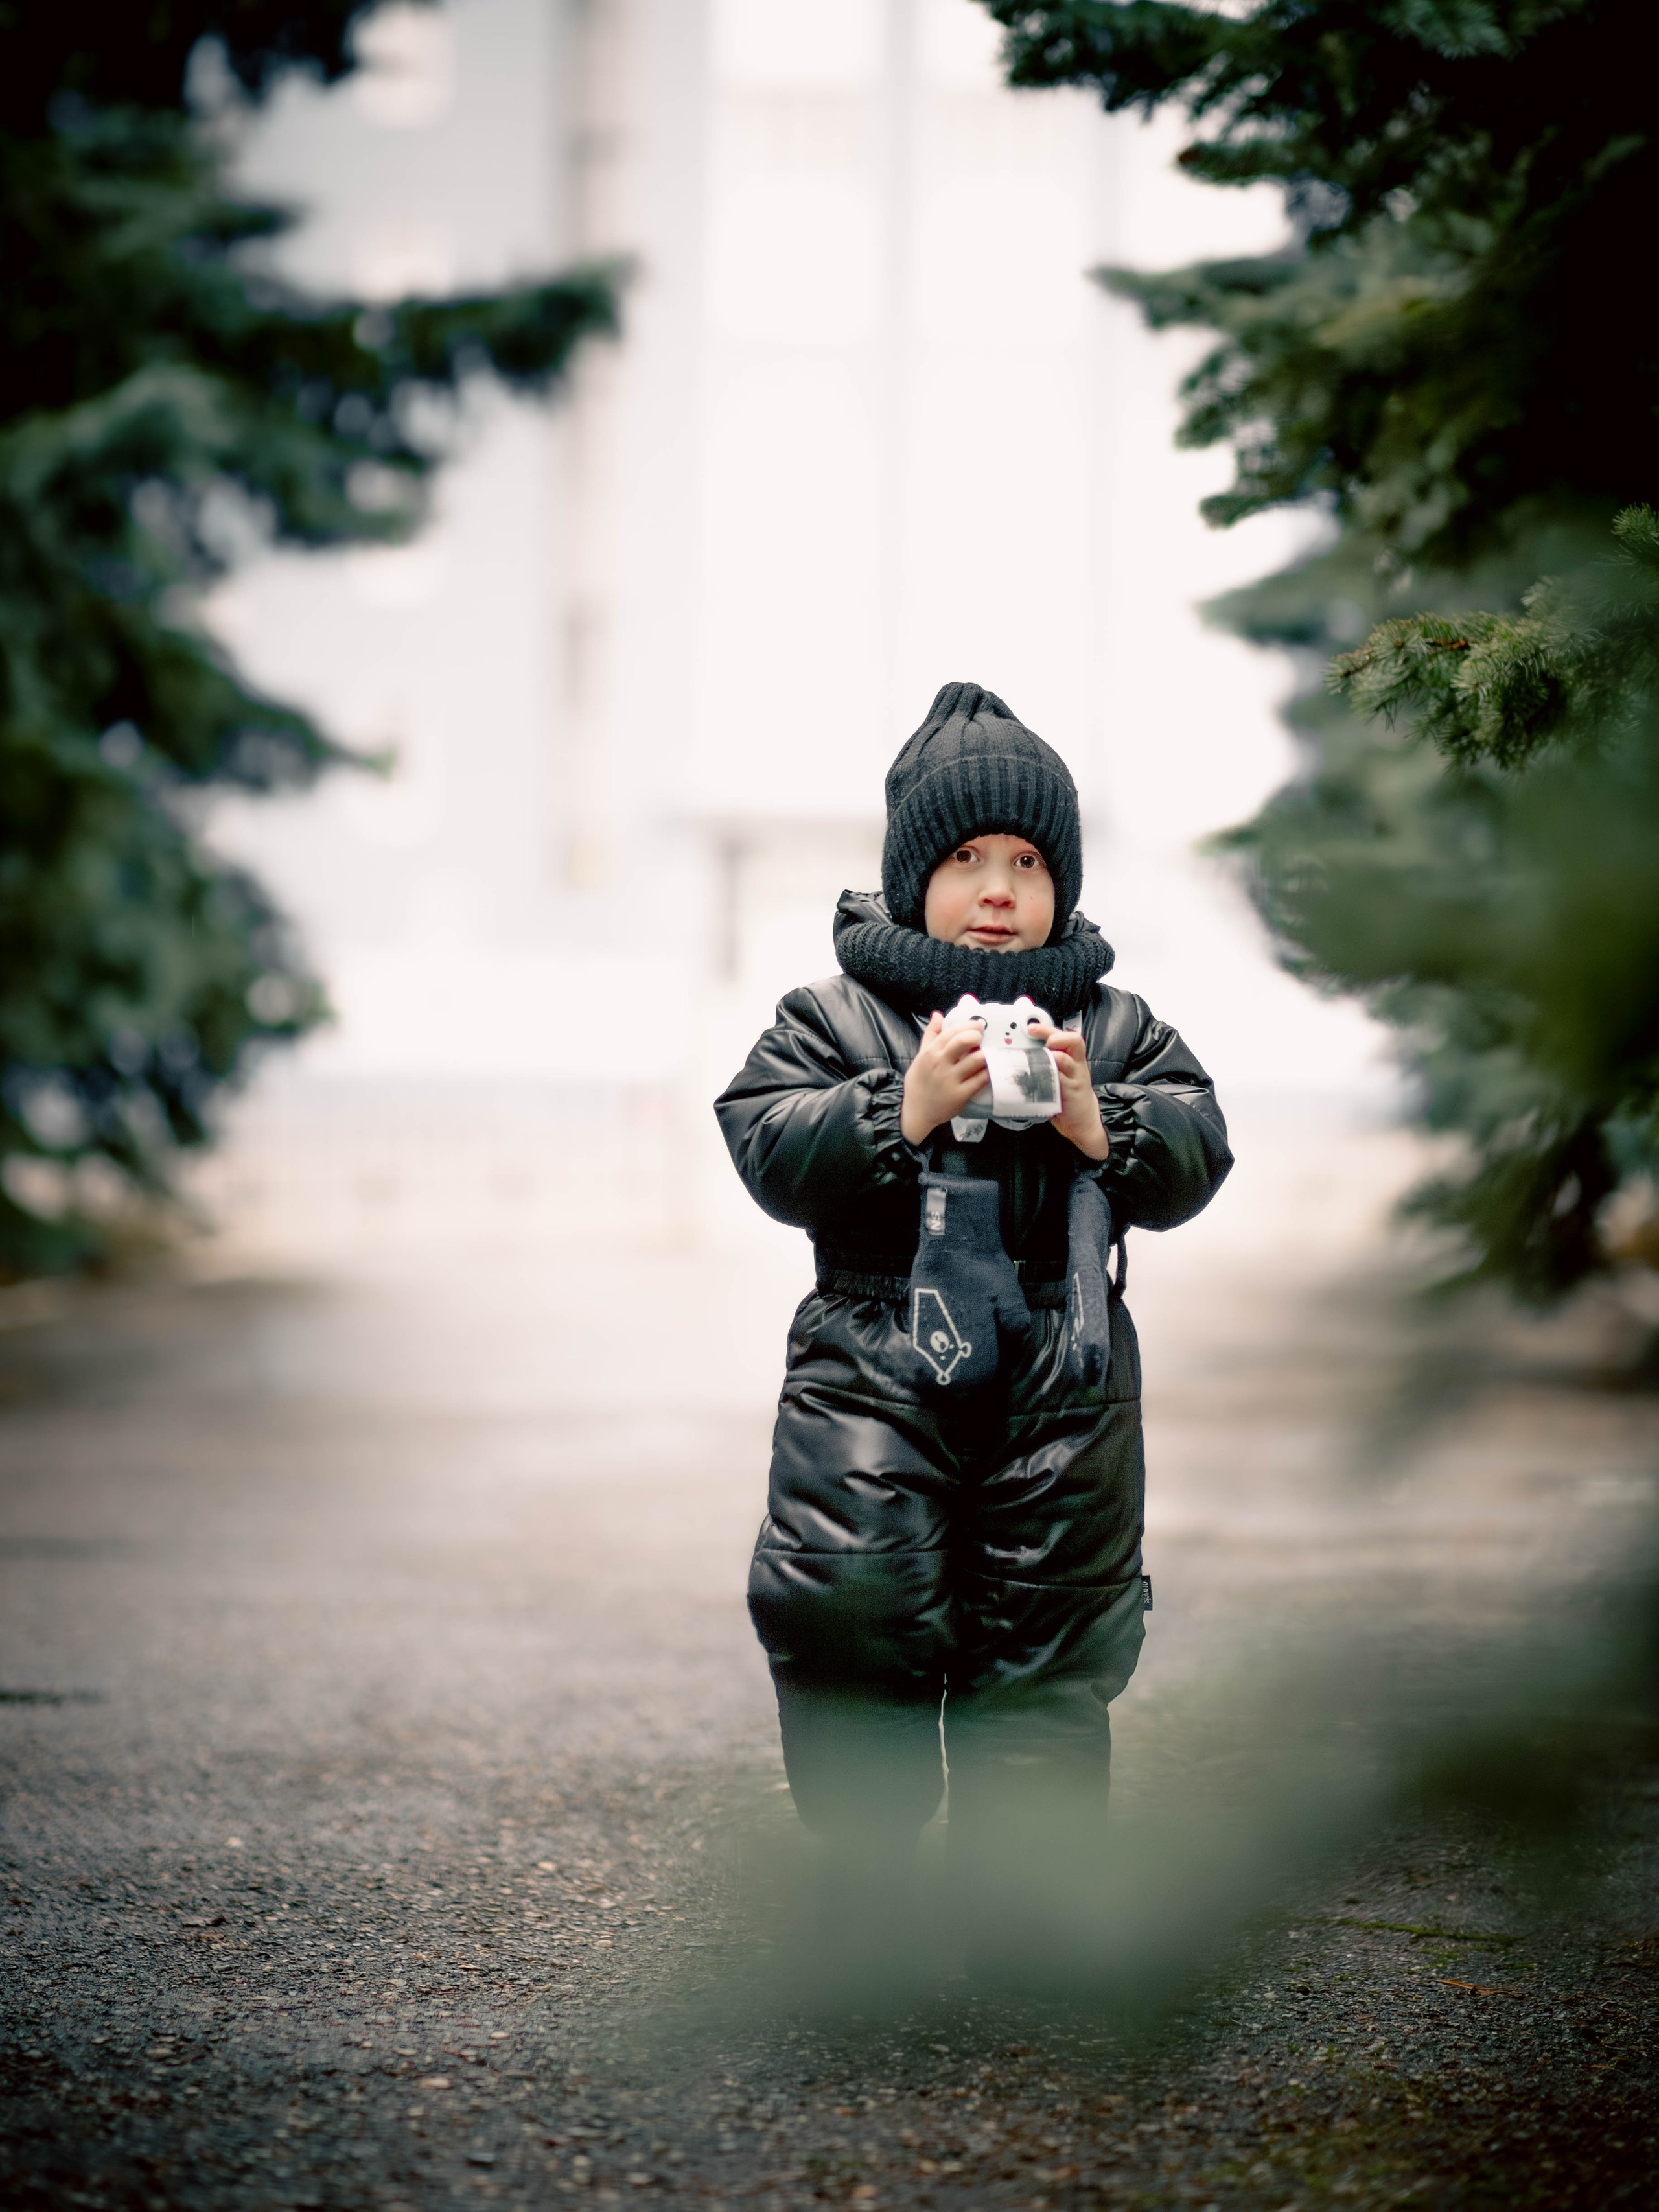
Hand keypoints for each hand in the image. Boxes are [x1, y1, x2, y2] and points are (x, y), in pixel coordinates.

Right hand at [901, 1012, 988, 1143]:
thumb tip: (937, 1015)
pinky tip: (987, 1071)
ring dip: (985, 1055)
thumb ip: (930, 1035)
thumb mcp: (920, 1057)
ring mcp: (950, 1080)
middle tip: (981, 1038)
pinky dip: (987, 1073)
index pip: (952, 1032)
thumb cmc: (919, 1083)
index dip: (968, 1025)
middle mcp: (940, 1065)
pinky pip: (980, 1079)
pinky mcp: (960, 1095)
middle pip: (964, 1041)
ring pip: (976, 1060)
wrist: (916, 1112)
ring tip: (986, 1055)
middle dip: (977, 1036)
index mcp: (930, 1053)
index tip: (978, 1025)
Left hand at [1033, 1025, 1108, 1159]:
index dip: (1048, 1029)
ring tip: (1040, 1060)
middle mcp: (1076, 1065)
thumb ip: (1049, 1063)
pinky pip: (1059, 1080)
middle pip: (1073, 1040)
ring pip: (1065, 1059)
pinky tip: (1037, 1078)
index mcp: (1073, 1058)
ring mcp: (1075, 1077)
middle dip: (1054, 1037)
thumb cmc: (1068, 1096)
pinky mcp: (1071, 1092)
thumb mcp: (1061, 1075)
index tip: (1032, 1028)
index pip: (1065, 1035)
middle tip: (1043, 1044)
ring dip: (1050, 1056)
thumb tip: (1024, 1054)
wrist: (1083, 1119)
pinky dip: (1048, 1076)